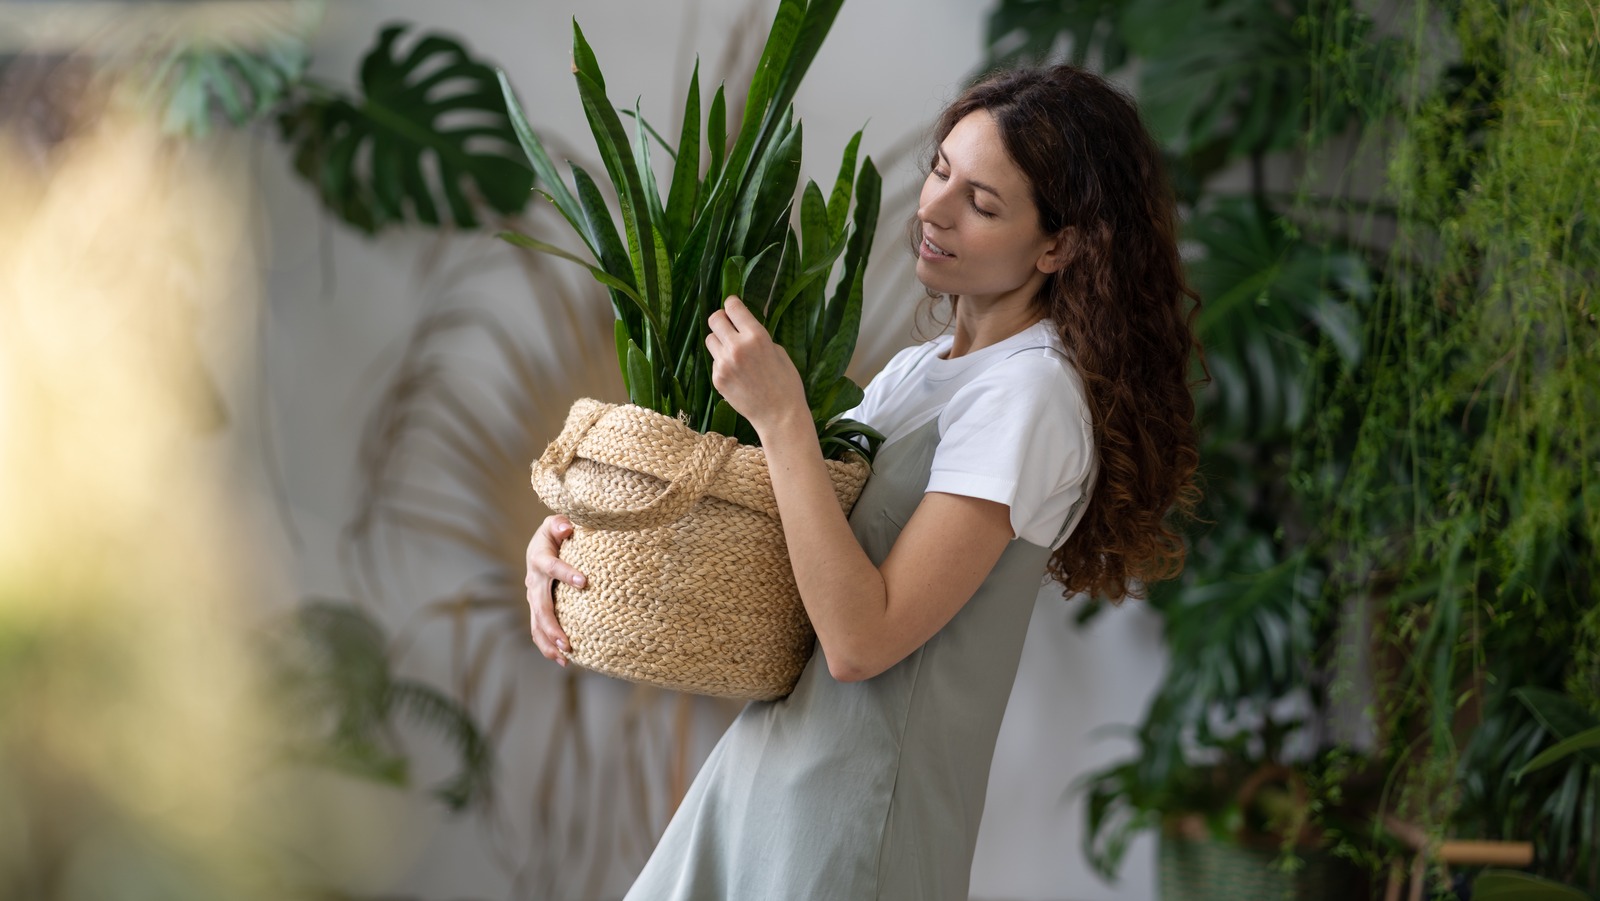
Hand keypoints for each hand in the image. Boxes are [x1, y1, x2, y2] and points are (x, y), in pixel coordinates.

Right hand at [524, 514, 583, 665]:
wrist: (542, 544)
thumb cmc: (555, 532)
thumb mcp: (557, 524)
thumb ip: (560, 524)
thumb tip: (566, 527)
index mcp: (540, 558)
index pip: (552, 566)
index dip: (566, 573)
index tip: (584, 581)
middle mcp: (534, 581)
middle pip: (540, 606)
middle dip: (553, 625)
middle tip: (567, 641)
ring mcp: (533, 597)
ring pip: (536, 623)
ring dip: (548, 641)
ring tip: (564, 657)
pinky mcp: (537, 608)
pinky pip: (538, 629)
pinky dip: (547, 645)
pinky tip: (562, 660)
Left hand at [705, 296, 807, 434]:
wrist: (779, 416)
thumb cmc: (786, 383)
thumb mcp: (778, 351)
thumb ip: (758, 337)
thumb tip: (744, 326)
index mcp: (756, 336)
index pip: (732, 307)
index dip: (732, 304)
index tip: (733, 306)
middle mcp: (736, 347)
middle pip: (714, 319)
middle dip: (722, 319)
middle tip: (729, 325)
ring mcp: (723, 364)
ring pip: (710, 339)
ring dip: (720, 341)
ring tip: (734, 352)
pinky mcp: (717, 379)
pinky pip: (714, 361)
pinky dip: (722, 363)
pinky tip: (737, 373)